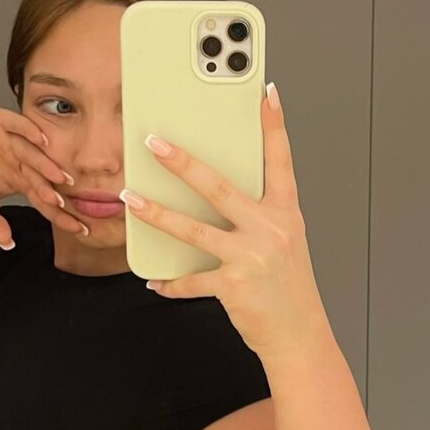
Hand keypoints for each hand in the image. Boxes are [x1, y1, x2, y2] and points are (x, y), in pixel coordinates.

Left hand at [121, 85, 327, 361]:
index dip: (273, 126)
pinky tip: (155, 282)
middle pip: (219, 187)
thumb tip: (217, 197)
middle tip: (155, 143)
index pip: (280, 161)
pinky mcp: (233, 286)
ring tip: (130, 200)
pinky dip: (171, 284)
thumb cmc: (288, 290)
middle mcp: (269, 230)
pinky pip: (192, 281)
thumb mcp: (284, 244)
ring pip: (193, 230)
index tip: (264, 94)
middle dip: (182, 162)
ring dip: (157, 214)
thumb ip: (259, 216)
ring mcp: (250, 257)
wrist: (298, 335)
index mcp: (285, 214)